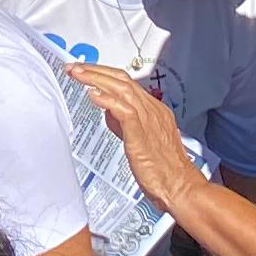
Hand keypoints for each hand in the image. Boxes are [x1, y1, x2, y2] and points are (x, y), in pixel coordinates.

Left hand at [65, 61, 207, 216]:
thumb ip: (125, 123)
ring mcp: (149, 120)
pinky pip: (125, 111)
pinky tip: (93, 95)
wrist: (181, 187)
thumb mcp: (142, 139)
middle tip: (74, 68)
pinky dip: (108, 100)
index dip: (103, 74)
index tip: (85, 72)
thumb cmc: (164, 169)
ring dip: (96, 79)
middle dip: (95, 70)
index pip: (126, 82)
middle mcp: (152, 110)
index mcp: (153, 110)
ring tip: (78, 74)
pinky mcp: (142, 134)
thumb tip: (108, 110)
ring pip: (122, 89)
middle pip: (122, 79)